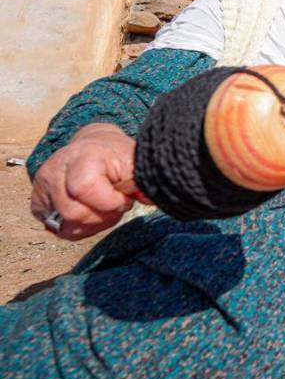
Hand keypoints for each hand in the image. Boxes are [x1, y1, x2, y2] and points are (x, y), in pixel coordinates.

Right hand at [30, 123, 135, 240]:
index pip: (84, 188)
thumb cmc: (117, 156)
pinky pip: (60, 230)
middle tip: (117, 205)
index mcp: (80, 155)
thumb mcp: (134, 162)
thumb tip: (151, 199)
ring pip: (67, 226)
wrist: (95, 148)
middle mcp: (53, 171)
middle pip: (74, 213)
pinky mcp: (38, 205)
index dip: (110, 201)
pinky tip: (92, 212)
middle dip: (104, 216)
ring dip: (94, 224)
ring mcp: (42, 188)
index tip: (124, 198)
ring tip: (105, 208)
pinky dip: (81, 228)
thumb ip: (141, 181)